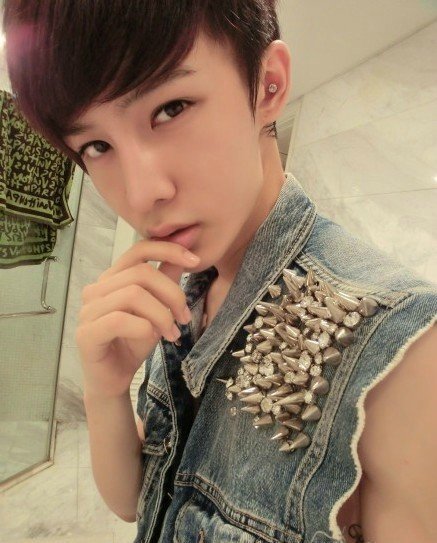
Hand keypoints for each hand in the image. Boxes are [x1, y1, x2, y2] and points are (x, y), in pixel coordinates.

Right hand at [75, 240, 199, 398]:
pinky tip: (151, 338)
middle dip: (172, 294)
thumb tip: (186, 251)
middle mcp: (97, 289)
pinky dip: (143, 328)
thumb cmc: (134, 341)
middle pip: (141, 273)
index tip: (195, 261)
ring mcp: (88, 310)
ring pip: (133, 295)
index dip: (168, 250)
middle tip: (185, 318)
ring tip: (172, 333)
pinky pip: (119, 320)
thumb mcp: (157, 307)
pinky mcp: (86, 334)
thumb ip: (166, 279)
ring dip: (161, 315)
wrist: (114, 379)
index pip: (139, 249)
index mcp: (113, 278)